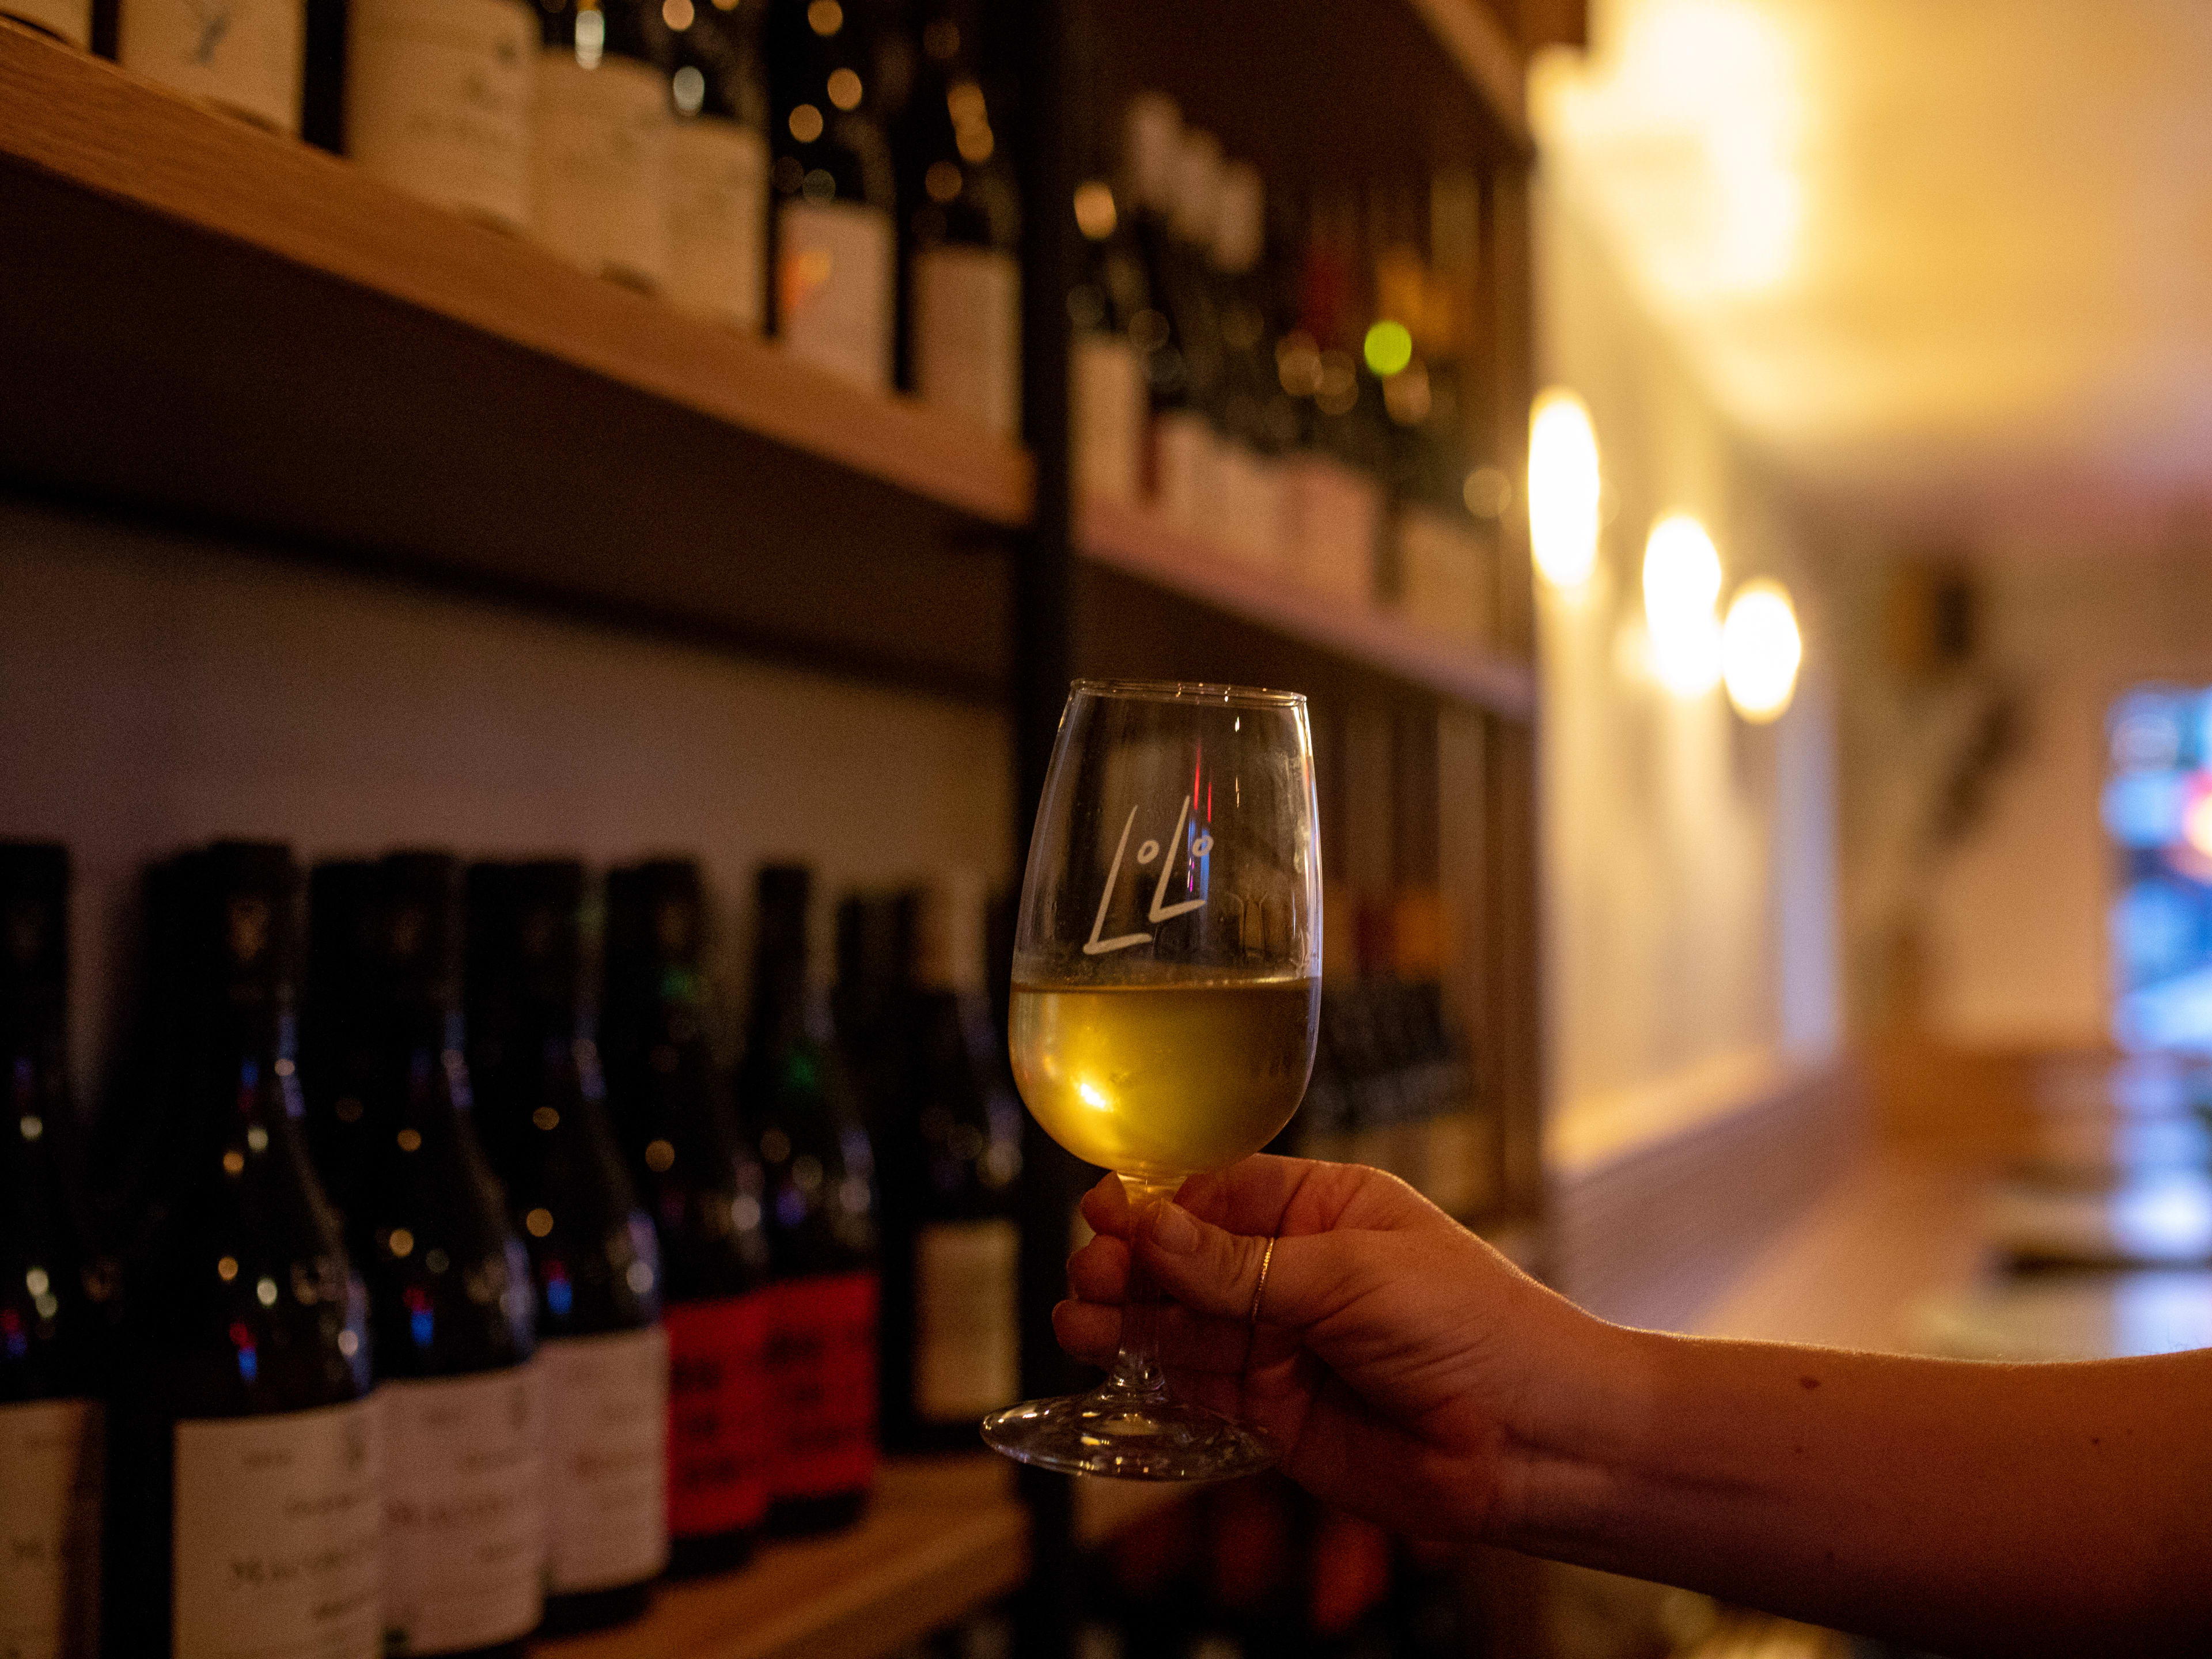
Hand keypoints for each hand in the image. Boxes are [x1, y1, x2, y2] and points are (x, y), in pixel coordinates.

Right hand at [1056, 1155, 1605, 1542]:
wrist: (1532, 1441)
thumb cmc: (1474, 1328)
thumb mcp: (1351, 1273)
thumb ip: (1240, 1263)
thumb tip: (1149, 1224)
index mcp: (1324, 1207)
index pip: (1217, 1190)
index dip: (1157, 1201)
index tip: (1104, 1208)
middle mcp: (1297, 1269)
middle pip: (1187, 1257)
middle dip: (1134, 1262)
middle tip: (1093, 1273)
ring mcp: (1282, 1340)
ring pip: (1182, 1321)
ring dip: (1128, 1319)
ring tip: (1079, 1319)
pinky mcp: (1273, 1409)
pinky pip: (1197, 1383)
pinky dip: (1153, 1374)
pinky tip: (1112, 1359)